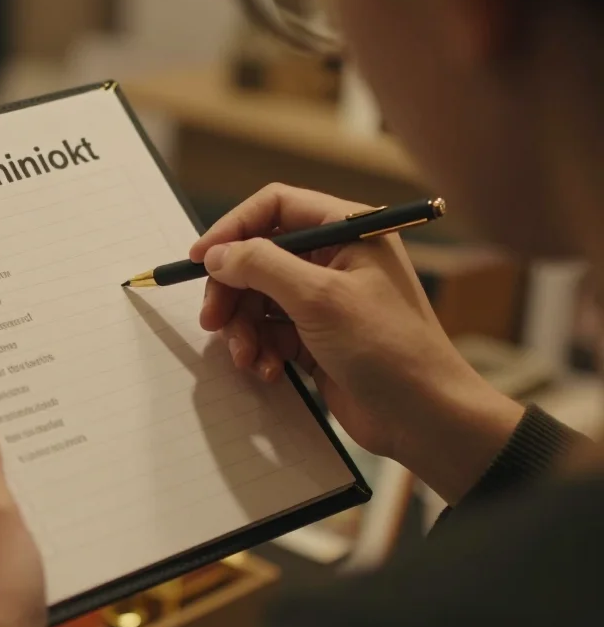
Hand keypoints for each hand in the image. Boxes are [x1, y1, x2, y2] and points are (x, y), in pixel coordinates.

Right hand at [190, 184, 523, 503]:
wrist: (425, 419)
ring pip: (258, 298)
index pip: (276, 207)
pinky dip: (260, 349)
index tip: (200, 259)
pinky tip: (268, 371)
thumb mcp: (319, 299)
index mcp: (348, 231)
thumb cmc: (388, 349)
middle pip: (259, 256)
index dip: (233, 228)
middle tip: (212, 320)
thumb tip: (217, 254)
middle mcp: (335, 258)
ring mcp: (325, 299)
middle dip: (232, 289)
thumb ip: (262, 266)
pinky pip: (269, 331)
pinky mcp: (316, 337)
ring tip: (247, 357)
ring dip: (244, 328)